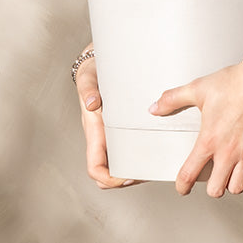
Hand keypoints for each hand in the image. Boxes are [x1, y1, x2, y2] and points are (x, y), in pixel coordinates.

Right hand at [74, 43, 141, 189]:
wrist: (96, 62)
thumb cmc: (93, 72)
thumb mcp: (89, 78)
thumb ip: (88, 89)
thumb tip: (92, 104)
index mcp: (94, 130)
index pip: (95, 167)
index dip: (108, 178)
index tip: (126, 177)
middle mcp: (102, 136)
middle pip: (107, 172)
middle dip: (123, 180)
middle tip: (146, 174)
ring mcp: (111, 133)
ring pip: (118, 162)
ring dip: (132, 170)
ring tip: (154, 166)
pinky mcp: (120, 126)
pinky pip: (126, 148)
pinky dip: (137, 155)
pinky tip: (154, 148)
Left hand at [149, 60, 242, 197]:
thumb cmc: (235, 83)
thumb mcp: (198, 89)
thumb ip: (173, 99)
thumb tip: (155, 107)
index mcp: (209, 139)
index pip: (189, 174)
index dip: (182, 185)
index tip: (183, 187)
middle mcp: (228, 152)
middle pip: (216, 189)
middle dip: (211, 187)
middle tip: (210, 179)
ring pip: (237, 188)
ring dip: (230, 185)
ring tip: (228, 176)